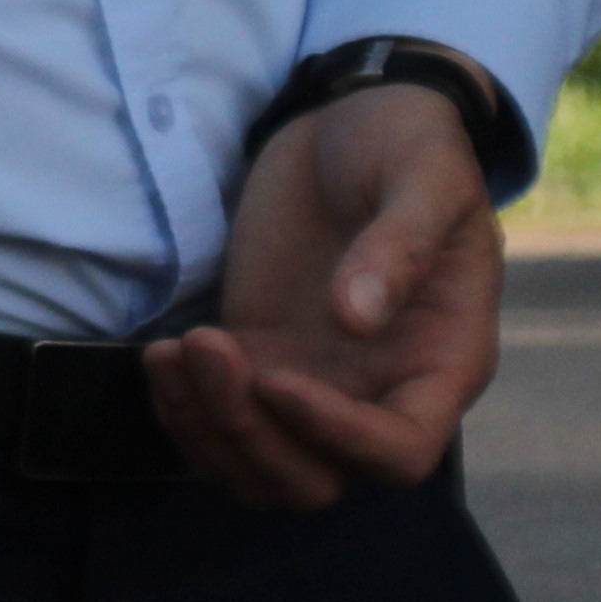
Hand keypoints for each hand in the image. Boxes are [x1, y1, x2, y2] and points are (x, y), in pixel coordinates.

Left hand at [142, 85, 502, 508]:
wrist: (357, 122)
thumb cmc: (409, 146)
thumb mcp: (424, 175)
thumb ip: (399, 245)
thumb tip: (357, 318)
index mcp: (440, 363)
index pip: (399, 451)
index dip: (336, 436)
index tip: (275, 379)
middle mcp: (378, 391)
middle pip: (316, 479)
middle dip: (251, 436)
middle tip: (207, 349)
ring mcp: (314, 380)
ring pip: (257, 466)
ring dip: (205, 429)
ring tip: (171, 353)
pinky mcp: (260, 356)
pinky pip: (216, 424)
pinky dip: (180, 410)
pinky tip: (160, 354)